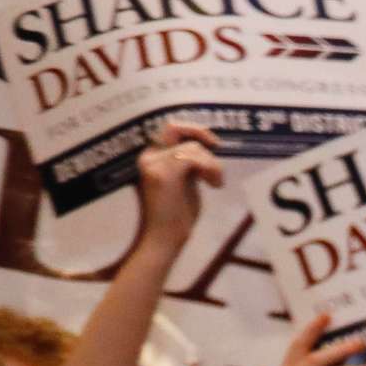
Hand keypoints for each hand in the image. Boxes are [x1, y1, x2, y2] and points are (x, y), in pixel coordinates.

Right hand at [135, 119, 222, 252]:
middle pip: (174, 126)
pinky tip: (213, 185)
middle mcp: (148, 157)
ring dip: (212, 164)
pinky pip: (193, 158)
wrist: (163, 238)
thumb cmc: (176, 215)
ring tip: (215, 182)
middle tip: (217, 147)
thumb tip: (206, 147)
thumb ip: (189, 164)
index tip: (212, 142)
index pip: (169, 129)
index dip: (192, 129)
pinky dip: (210, 169)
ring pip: (192, 147)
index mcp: (151, 157)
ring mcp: (153, 164)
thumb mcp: (184, 182)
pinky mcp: (162, 174)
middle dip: (200, 132)